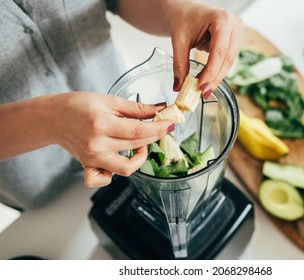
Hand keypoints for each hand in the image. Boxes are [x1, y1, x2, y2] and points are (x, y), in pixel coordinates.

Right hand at [50, 92, 172, 187]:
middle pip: (136, 145)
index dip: (158, 128)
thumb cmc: (78, 105)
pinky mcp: (88, 166)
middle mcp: (96, 145)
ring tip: (140, 143)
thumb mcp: (109, 100)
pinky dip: (114, 175)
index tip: (170, 124)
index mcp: (101, 125)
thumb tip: (160, 109)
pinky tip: (119, 160)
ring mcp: (92, 159)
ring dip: (139, 157)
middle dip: (154, 136)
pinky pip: (104, 180)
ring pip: (126, 168)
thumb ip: (136, 108)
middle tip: (160, 127)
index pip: (138, 131)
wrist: (52, 117)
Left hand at [169, 2, 242, 96]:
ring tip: (203, 90)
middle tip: (203, 93)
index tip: (200, 87)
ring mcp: (236, 33)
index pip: (219, 51)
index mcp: (222, 19)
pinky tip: (207, 82)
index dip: (211, 71)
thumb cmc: (183, 18)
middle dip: (214, 78)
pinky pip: (226, 61)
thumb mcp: (179, 40)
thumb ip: (179, 64)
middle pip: (227, 59)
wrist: (185, 10)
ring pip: (228, 62)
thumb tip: (178, 86)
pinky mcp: (234, 41)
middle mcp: (234, 25)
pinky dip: (216, 72)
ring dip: (216, 78)